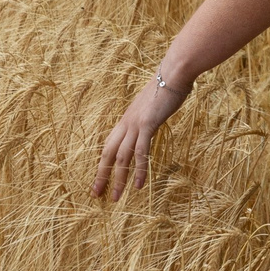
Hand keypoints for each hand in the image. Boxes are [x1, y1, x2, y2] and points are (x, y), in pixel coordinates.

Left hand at [93, 78, 188, 198]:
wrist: (173, 73)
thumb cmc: (166, 87)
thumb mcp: (152, 106)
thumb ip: (147, 117)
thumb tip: (150, 123)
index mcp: (126, 120)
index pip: (109, 146)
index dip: (102, 164)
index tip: (99, 180)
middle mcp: (126, 124)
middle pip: (108, 154)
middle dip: (101, 175)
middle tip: (96, 194)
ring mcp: (135, 124)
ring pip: (121, 157)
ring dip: (118, 179)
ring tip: (116, 197)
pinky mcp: (148, 125)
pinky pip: (141, 152)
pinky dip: (139, 170)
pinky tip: (139, 184)